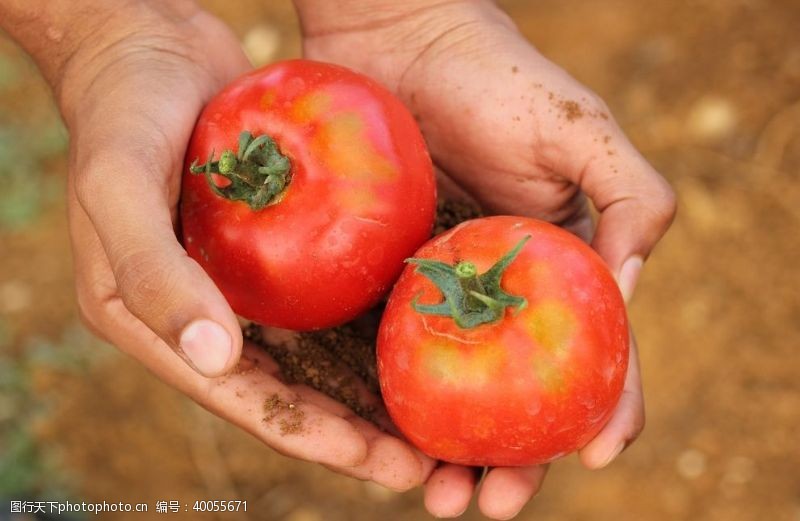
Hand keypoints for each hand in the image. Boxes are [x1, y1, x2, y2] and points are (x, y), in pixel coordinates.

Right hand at [0, 0, 432, 490]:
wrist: (145, 43)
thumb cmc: (122, 111)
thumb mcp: (119, 186)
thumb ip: (154, 274)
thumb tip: (214, 360)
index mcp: (153, 322)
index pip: (244, 398)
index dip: (314, 438)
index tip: (382, 465)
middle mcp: (199, 315)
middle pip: (288, 392)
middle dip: (352, 434)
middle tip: (425, 462)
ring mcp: (237, 284)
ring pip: (312, 355)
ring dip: (368, 391)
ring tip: (431, 421)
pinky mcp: (268, 249)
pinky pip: (322, 298)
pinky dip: (364, 326)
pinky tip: (416, 337)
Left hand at [297, 0, 675, 516]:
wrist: (395, 41)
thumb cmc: (494, 77)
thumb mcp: (581, 130)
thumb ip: (632, 199)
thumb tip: (630, 291)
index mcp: (558, 266)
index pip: (592, 352)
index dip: (603, 409)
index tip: (596, 458)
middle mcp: (500, 289)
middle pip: (517, 390)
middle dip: (515, 457)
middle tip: (492, 504)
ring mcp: (438, 291)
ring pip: (453, 390)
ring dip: (451, 450)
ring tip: (438, 496)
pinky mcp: (379, 281)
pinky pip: (388, 351)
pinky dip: (391, 402)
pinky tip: (382, 440)